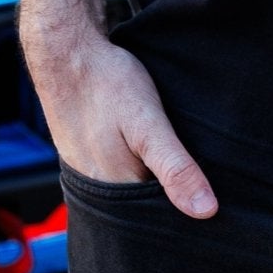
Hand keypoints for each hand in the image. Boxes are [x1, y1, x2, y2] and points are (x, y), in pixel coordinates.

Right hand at [26, 29, 216, 218]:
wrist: (66, 52)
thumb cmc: (106, 83)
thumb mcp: (148, 122)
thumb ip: (174, 166)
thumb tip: (206, 211)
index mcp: (114, 193)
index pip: (159, 220)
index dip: (184, 206)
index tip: (207, 191)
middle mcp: (97, 192)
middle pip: (143, 207)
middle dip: (167, 192)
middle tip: (188, 163)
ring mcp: (87, 174)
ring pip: (130, 188)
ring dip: (150, 176)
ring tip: (165, 151)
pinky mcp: (83, 157)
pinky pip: (115, 173)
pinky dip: (133, 163)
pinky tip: (142, 145)